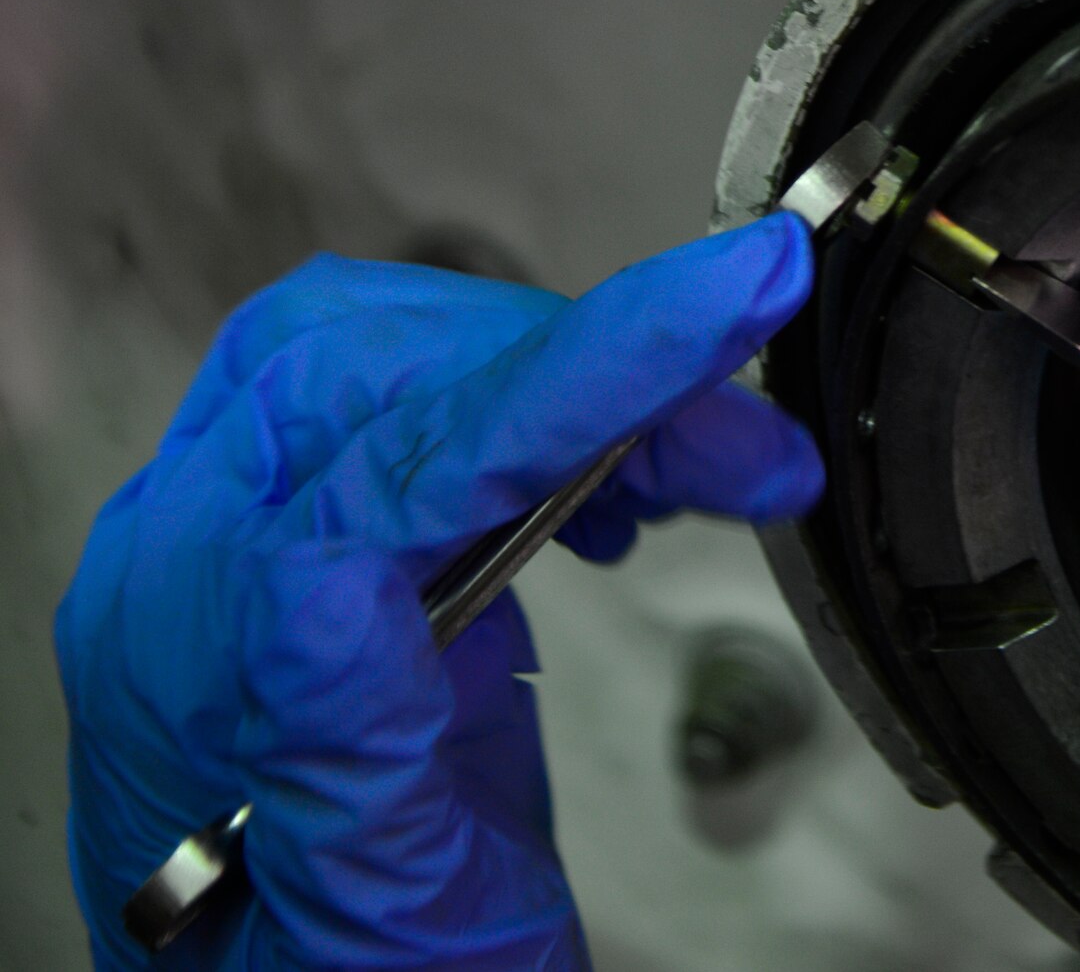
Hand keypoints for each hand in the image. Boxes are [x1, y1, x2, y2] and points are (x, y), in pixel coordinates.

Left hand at [56, 216, 820, 970]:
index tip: (717, 308)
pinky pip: (429, 412)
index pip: (389, 459)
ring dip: (586, 385)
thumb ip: (337, 751)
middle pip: (392, 368)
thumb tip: (330, 580)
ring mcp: (261, 547)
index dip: (571, 374)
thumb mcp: (374, 922)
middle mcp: (202, 576)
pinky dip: (552, 416)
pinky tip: (623, 484)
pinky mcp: (333, 545)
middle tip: (747, 441)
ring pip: (415, 366)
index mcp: (194, 667)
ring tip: (722, 463)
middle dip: (597, 372)